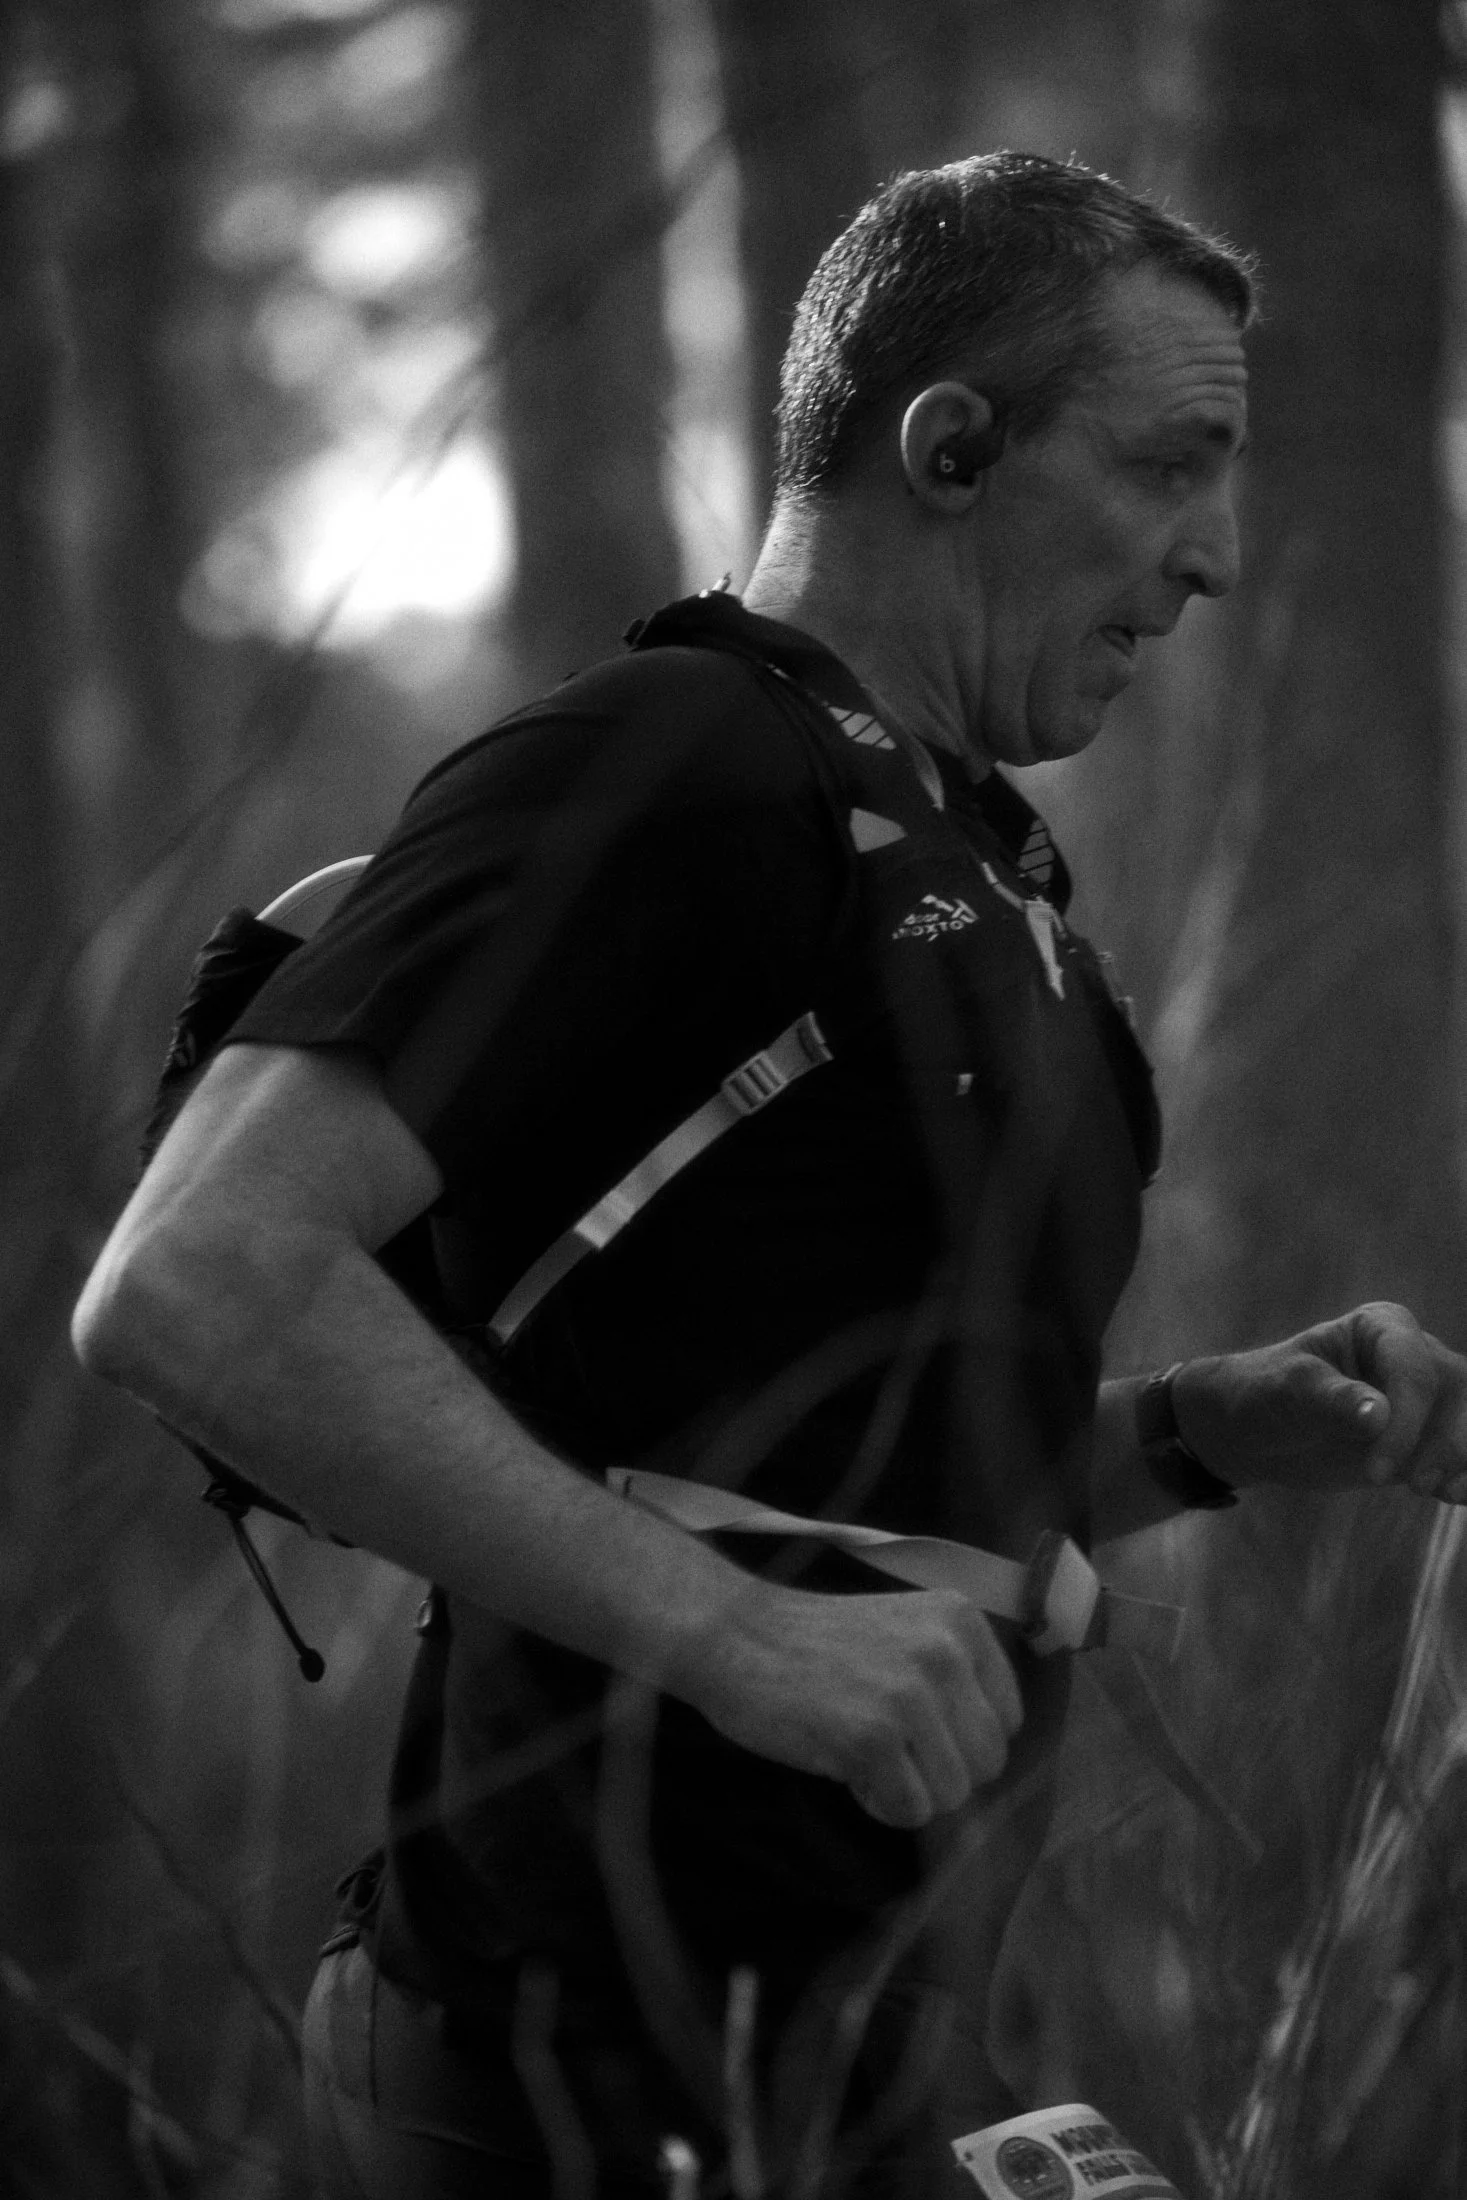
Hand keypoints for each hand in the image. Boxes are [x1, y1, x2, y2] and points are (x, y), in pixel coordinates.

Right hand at [688, 1579, 1023, 1829]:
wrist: (736, 1635)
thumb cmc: (819, 1646)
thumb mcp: (906, 1634)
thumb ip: (956, 1680)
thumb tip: (994, 1762)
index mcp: (962, 1622)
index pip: (1008, 1721)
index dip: (958, 1739)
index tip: (909, 1722)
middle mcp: (946, 1652)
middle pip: (987, 1764)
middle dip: (936, 1769)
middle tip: (881, 1738)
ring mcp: (910, 1694)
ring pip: (953, 1794)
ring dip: (905, 1788)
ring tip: (858, 1745)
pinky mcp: (872, 1737)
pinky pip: (909, 1811)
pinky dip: (876, 1802)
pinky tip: (842, 1761)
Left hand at [1172, 1302, 1466, 1501]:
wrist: (1260, 1431)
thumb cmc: (1268, 1394)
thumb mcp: (1288, 1391)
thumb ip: (1332, 1398)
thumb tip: (1380, 1414)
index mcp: (1384, 1327)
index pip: (1414, 1370)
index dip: (1406, 1421)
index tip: (1376, 1470)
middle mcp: (1416, 1356)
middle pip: (1457, 1392)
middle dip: (1447, 1441)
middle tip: (1415, 1484)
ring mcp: (1428, 1398)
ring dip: (1462, 1458)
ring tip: (1442, 1491)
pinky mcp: (1428, 1437)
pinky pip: (1461, 1451)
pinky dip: (1464, 1472)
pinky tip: (1454, 1493)